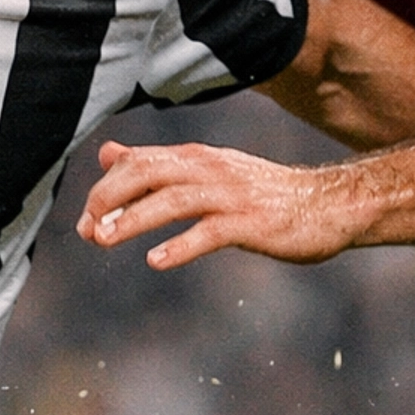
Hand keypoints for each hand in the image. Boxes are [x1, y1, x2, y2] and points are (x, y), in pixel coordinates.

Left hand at [77, 141, 353, 268]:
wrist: (328, 205)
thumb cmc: (264, 194)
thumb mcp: (208, 173)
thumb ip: (159, 166)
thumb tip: (109, 154)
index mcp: (197, 159)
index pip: (140, 162)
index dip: (107, 188)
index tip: (87, 218)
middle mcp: (210, 170)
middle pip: (149, 173)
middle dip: (111, 199)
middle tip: (87, 230)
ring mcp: (231, 196)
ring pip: (173, 200)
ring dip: (134, 220)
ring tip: (105, 240)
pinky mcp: (252, 224)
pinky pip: (211, 232)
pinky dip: (181, 245)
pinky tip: (157, 260)